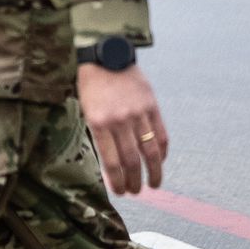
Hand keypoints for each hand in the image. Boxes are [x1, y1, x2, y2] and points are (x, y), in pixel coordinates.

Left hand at [77, 62, 167, 195]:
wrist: (106, 56)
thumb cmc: (92, 86)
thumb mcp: (87, 110)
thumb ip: (100, 134)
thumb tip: (112, 163)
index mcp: (99, 123)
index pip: (112, 162)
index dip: (117, 181)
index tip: (120, 192)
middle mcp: (120, 120)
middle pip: (132, 160)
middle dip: (134, 181)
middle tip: (135, 192)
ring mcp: (138, 113)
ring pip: (150, 151)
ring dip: (154, 172)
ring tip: (154, 185)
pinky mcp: (152, 106)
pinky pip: (160, 134)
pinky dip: (162, 151)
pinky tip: (160, 161)